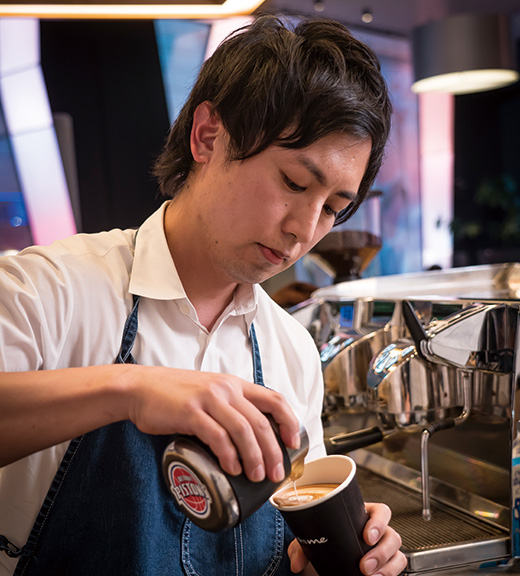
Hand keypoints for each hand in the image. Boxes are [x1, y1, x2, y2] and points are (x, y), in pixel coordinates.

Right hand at [124, 364, 300, 483]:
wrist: (141, 387)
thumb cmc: (174, 395)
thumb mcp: (209, 392)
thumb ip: (228, 407)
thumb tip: (249, 438)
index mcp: (233, 384)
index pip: (273, 399)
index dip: (288, 421)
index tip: (294, 442)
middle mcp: (225, 389)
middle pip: (260, 421)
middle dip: (273, 450)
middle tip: (276, 473)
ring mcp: (208, 399)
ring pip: (243, 430)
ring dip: (255, 456)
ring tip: (257, 476)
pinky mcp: (190, 412)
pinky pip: (217, 436)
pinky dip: (228, 455)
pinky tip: (232, 468)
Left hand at [287, 502, 405, 574]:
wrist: (329, 557)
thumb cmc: (328, 539)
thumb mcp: (315, 538)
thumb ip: (302, 547)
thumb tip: (297, 562)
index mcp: (364, 515)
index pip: (381, 512)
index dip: (379, 522)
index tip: (367, 536)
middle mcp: (378, 531)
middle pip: (392, 536)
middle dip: (381, 552)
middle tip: (364, 566)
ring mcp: (384, 549)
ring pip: (397, 554)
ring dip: (387, 567)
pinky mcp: (386, 565)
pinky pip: (397, 569)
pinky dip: (390, 575)